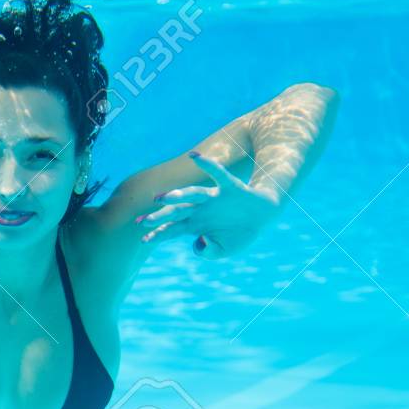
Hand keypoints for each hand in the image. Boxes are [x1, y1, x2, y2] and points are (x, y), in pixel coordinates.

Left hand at [137, 150, 280, 258]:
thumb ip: (208, 252)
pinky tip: (194, 156)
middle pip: (176, 211)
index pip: (172, 229)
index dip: (159, 234)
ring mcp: (214, 197)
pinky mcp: (230, 187)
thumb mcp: (223, 250)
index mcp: (196, 224)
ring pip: (192, 194)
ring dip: (177, 195)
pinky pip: (218, 174)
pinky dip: (207, 165)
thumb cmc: (240, 232)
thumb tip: (198, 244)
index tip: (143, 240)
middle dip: (160, 216)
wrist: (265, 215)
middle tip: (143, 221)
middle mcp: (201, 209)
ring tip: (163, 198)